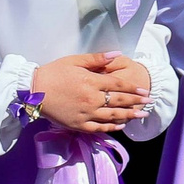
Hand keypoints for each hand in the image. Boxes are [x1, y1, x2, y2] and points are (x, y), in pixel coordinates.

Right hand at [33, 53, 147, 132]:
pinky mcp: (78, 125)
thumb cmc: (53, 72)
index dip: (134, 88)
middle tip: (149, 102)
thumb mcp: (75, 60)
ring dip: (129, 115)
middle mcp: (92, 99)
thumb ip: (97, 59)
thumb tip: (117, 55)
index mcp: (91, 81)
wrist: (34, 91)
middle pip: (119, 101)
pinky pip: (99, 128)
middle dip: (136, 102)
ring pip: (112, 116)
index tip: (145, 90)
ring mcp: (86, 114)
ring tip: (141, 116)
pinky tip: (120, 125)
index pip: (119, 85)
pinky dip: (111, 127)